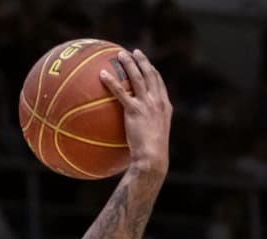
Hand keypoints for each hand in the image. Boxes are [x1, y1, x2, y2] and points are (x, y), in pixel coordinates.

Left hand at [100, 50, 171, 178]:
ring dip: (128, 64)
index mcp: (164, 106)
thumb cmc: (152, 154)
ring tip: (120, 55)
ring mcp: (146, 104)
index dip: (153, 72)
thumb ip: (147, 130)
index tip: (147, 64)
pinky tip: (102, 74)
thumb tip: (136, 134)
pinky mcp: (134, 110)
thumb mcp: (154, 139)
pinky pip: (120, 91)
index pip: (159, 83)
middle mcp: (157, 101)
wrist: (153, 157)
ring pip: (137, 77)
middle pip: (149, 74)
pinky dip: (111, 81)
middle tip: (134, 52)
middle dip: (142, 61)